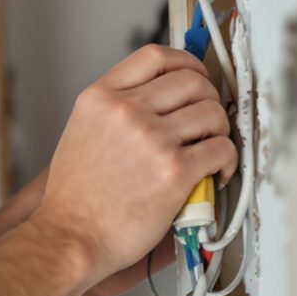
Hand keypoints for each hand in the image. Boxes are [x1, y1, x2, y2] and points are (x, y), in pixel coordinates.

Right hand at [28, 46, 235, 280]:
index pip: (155, 56)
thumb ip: (115, 109)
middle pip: (191, 81)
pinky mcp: (174, 170)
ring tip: (210, 150)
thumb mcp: (81, 132)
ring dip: (219, 131)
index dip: (185, 63)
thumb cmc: (74, 198)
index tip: (195, 77)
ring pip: (212, 112)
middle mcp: (125, 110)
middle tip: (206, 122)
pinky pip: (221, 149)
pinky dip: (226, 161)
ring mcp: (151, 138)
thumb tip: (161, 100)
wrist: (69, 238)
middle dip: (208, 100)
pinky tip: (215, 174)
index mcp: (99, 98)